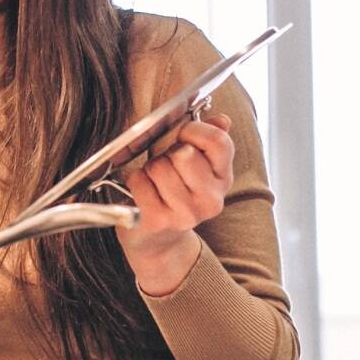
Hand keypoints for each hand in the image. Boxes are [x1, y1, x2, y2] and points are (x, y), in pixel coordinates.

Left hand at [116, 113, 234, 295]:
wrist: (159, 240)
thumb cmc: (173, 193)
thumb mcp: (197, 166)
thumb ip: (210, 139)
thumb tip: (222, 120)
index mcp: (224, 179)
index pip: (218, 141)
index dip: (194, 130)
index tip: (182, 136)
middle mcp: (210, 199)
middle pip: (184, 153)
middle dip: (167, 153)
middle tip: (166, 167)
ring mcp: (186, 213)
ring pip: (159, 166)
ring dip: (150, 169)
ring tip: (155, 182)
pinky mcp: (159, 220)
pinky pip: (140, 181)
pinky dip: (136, 182)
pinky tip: (143, 193)